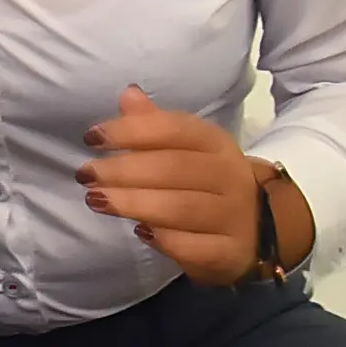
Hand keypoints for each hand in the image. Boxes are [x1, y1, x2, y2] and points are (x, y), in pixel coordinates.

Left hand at [77, 85, 308, 285]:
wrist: (258, 227)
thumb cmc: (206, 181)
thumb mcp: (187, 149)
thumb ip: (154, 125)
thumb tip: (128, 94)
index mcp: (216, 143)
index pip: (175, 129)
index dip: (131, 130)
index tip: (92, 137)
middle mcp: (229, 176)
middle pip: (174, 169)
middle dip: (124, 170)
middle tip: (87, 174)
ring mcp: (233, 216)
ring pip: (181, 208)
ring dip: (134, 203)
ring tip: (97, 200)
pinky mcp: (230, 252)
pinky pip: (195, 247)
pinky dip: (165, 241)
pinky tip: (140, 233)